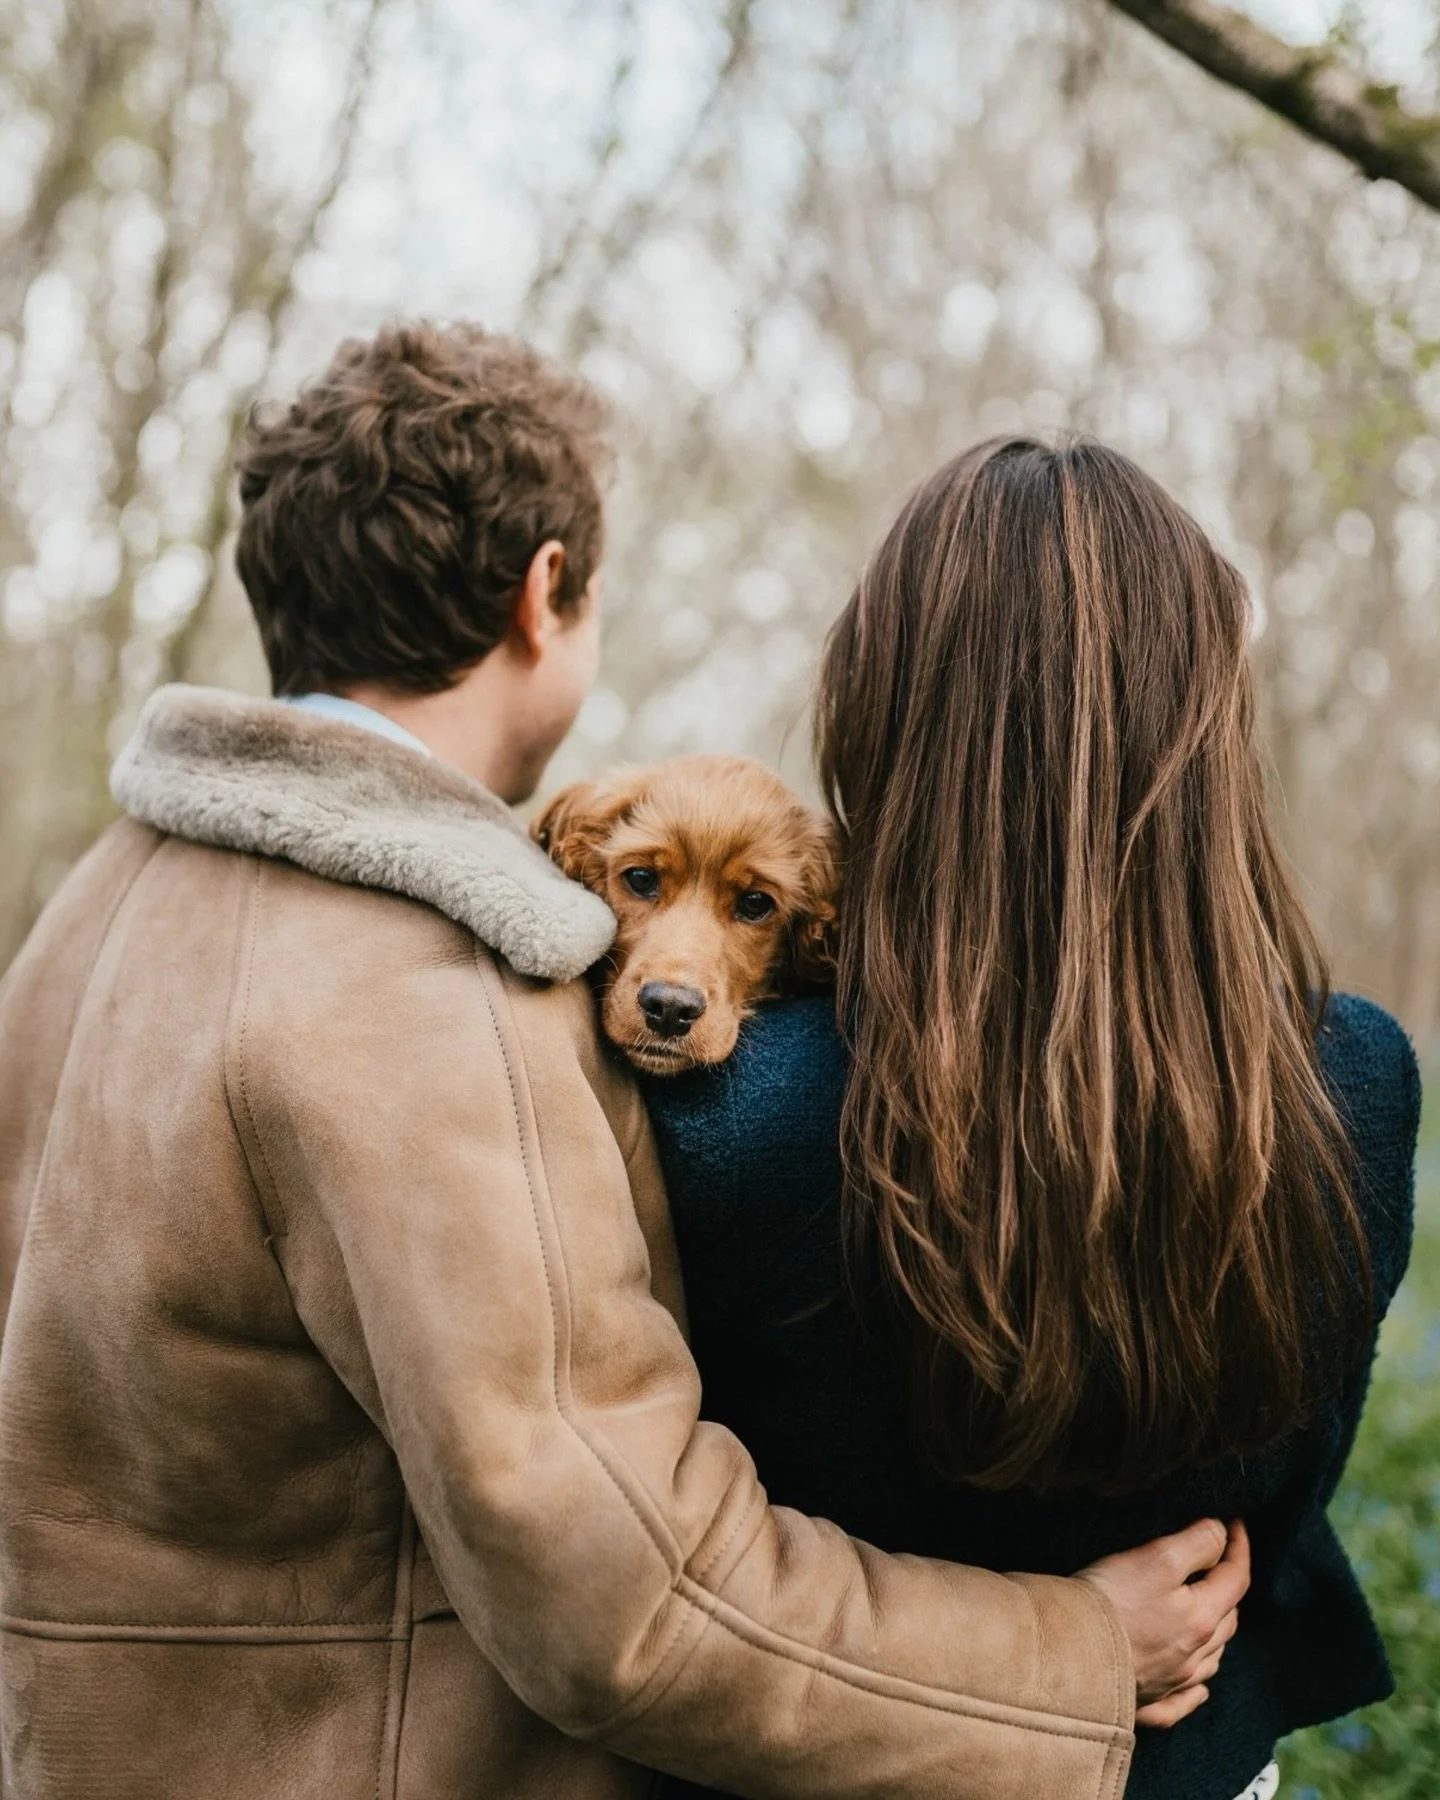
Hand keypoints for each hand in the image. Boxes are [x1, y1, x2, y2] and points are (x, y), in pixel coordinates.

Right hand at [1078, 1519, 1249, 1728]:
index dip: (1239, 1546)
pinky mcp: (1146, 1704)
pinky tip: (1198, 1689)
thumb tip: (1222, 1533)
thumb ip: (1197, 1543)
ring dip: (1217, 1636)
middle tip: (1217, 1563)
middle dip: (1228, 1588)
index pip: (1236, 1578)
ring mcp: (1171, 1684)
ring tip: (1210, 1616)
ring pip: (1210, 1660)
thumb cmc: (1111, 1602)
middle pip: (1227, 1620)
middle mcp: (1193, 1656)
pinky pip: (1183, 1701)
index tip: (1235, 1522)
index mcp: (1202, 1619)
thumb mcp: (1157, 1559)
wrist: (1067, 1656)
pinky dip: (1195, 1691)